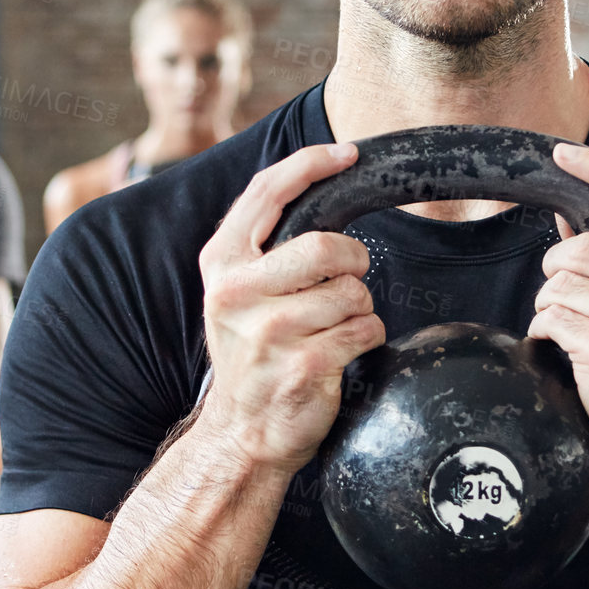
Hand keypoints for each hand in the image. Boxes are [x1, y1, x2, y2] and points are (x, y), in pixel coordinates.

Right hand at [197, 142, 385, 476]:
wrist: (241, 435)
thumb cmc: (249, 355)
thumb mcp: (234, 294)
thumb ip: (260, 247)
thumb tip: (313, 182)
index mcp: (220, 265)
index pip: (266, 192)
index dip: (311, 163)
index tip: (347, 153)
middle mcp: (237, 294)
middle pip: (323, 245)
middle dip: (351, 260)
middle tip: (348, 278)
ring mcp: (270, 332)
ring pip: (353, 292)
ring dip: (359, 308)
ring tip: (333, 327)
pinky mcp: (306, 364)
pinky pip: (367, 329)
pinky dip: (367, 338)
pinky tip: (341, 352)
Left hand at [525, 142, 588, 484]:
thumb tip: (569, 217)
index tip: (563, 152)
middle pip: (580, 248)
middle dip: (555, 270)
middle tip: (566, 299)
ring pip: (559, 286)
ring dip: (550, 309)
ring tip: (574, 332)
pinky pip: (550, 321)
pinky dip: (545, 334)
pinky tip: (568, 352)